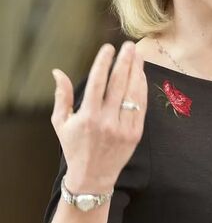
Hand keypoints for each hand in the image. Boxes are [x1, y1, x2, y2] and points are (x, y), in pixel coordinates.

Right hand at [50, 41, 146, 193]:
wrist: (93, 176)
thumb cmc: (75, 147)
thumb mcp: (61, 123)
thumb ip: (62, 96)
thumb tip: (58, 72)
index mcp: (87, 116)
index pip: (97, 82)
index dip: (104, 63)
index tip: (108, 47)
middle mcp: (106, 121)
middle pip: (119, 84)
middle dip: (125, 62)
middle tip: (129, 46)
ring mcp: (123, 128)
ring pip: (133, 93)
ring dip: (137, 72)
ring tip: (138, 57)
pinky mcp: (136, 134)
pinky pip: (141, 106)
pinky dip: (142, 89)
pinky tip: (141, 76)